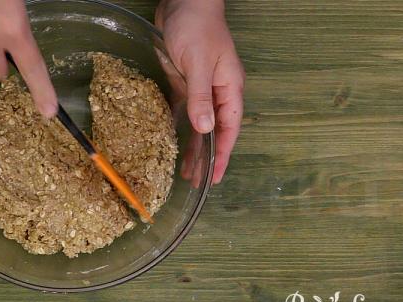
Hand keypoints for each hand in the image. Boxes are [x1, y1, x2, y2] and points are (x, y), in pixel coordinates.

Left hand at [156, 0, 244, 183]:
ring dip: (192, 146)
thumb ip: (201, 96)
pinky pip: (184, 110)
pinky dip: (180, 127)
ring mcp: (200, 88)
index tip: (216, 177)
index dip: (223, 155)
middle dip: (206, 156)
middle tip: (195, 181)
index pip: (229, 129)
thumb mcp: (199, 63)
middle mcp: (217, 92)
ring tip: (184, 171)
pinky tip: (173, 142)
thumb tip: (205, 129)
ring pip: (198, 124)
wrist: (184, 2)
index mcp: (229, 89)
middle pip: (214, 131)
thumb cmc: (197, 28)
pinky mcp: (184, 82)